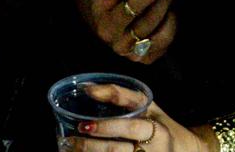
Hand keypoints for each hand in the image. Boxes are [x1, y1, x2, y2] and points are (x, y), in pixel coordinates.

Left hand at [65, 86, 207, 151]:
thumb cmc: (163, 126)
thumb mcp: (151, 107)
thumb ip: (124, 98)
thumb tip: (88, 88)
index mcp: (156, 130)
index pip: (129, 126)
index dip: (106, 124)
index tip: (84, 121)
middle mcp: (153, 149)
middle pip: (117, 150)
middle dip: (91, 145)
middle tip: (72, 138)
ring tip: (71, 149)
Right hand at [74, 0, 180, 64]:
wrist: (101, 20)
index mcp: (107, 25)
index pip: (132, 10)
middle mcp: (119, 44)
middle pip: (150, 21)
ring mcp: (134, 54)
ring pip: (162, 34)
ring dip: (171, 12)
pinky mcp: (146, 58)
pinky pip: (166, 43)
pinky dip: (171, 25)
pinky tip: (170, 10)